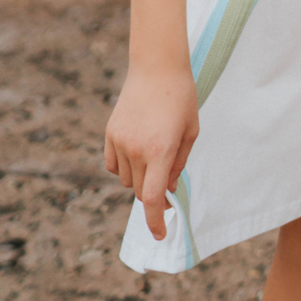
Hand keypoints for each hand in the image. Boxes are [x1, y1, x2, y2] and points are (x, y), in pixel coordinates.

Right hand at [104, 64, 199, 239]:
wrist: (157, 66)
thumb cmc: (181, 97)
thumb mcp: (191, 131)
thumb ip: (179, 164)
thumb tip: (168, 190)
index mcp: (161, 150)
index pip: (153, 198)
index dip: (156, 221)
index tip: (160, 234)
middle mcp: (137, 150)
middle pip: (142, 191)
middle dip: (154, 193)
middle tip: (167, 181)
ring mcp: (120, 142)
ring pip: (127, 180)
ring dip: (140, 177)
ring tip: (154, 152)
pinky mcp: (110, 134)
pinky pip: (114, 166)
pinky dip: (124, 167)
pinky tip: (136, 152)